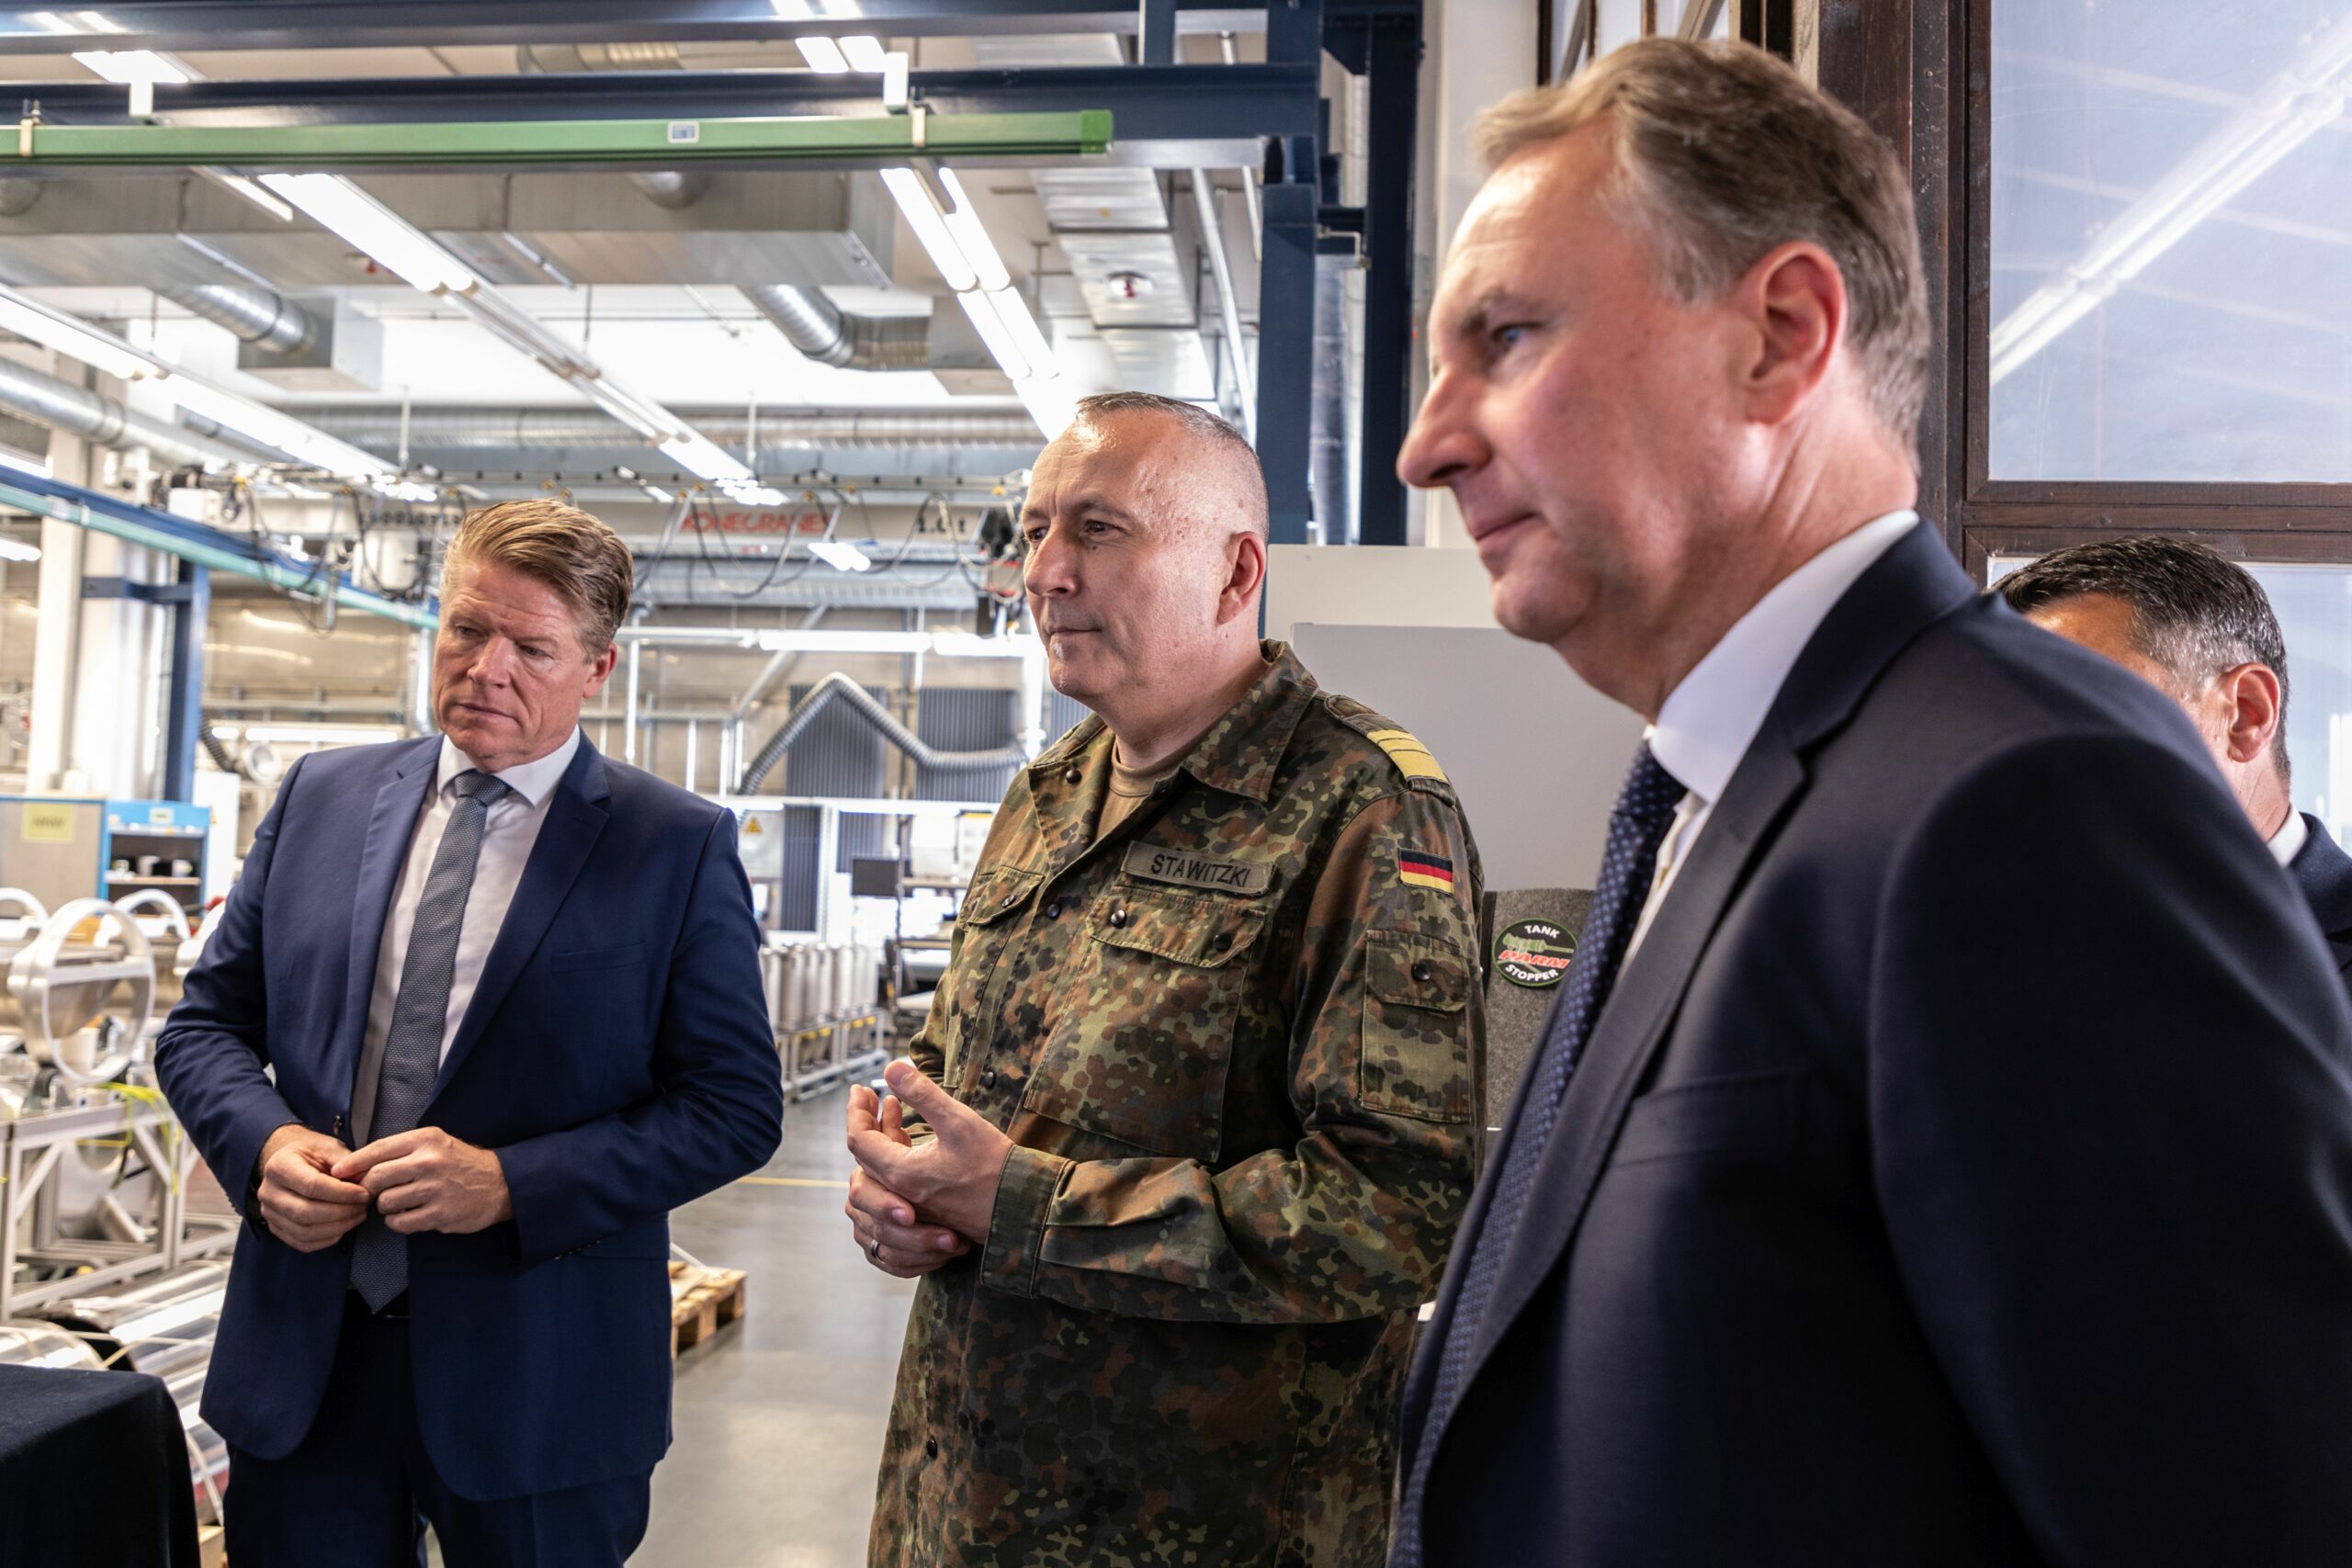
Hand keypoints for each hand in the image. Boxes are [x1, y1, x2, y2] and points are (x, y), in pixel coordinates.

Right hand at [255, 1123, 369, 1252]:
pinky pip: (302, 1243)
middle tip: (363, 1207)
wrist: (292, 1162)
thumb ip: (346, 1162)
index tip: (364, 1194)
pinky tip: (344, 1227)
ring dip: (337, 1228)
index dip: (342, 1193)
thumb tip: (366, 1181)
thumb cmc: (313, 1153)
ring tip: (358, 1216)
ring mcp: (269, 1213)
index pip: (311, 1185)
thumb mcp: (329, 1147)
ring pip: (304, 1232)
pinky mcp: (277, 1228)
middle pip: (305, 1212)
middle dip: (341, 1213)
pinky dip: (327, 1239)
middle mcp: (268, 1192)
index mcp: (279, 1166)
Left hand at [331, 1127, 513, 1235]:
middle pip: (376, 1178)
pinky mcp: (439, 1213)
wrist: (500, 1183)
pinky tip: (409, 1216)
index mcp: (426, 1139)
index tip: (337, 1172)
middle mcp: (429, 1162)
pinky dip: (398, 1222)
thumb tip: (356, 1167)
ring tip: (400, 1203)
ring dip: (386, 1207)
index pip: (378, 1149)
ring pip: (385, 1202)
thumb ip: (400, 1152)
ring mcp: (435, 1189)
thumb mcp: (435, 1143)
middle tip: (376, 1192)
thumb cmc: (459, 1163)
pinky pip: (400, 1222)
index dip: (353, 1162)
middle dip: (369, 1188)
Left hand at [846, 1060, 1012, 1243]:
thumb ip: (922, 1093)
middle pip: (865, 1154)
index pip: (858, 1139)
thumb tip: (892, 1067)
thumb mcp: (958, 1121)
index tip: (860, 1088)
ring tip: (893, 1105)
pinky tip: (910, 1133)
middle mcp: (900, 1193)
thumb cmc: (993, 1166)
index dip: (855, 1110)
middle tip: (872, 1093)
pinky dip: (896, 1150)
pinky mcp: (927, 1207)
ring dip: (882, 1134)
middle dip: (865, 1119)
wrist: (1020, 1209)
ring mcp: (913, 1204)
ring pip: (882, 1166)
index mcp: (901, 1173)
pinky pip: (898, 1178)